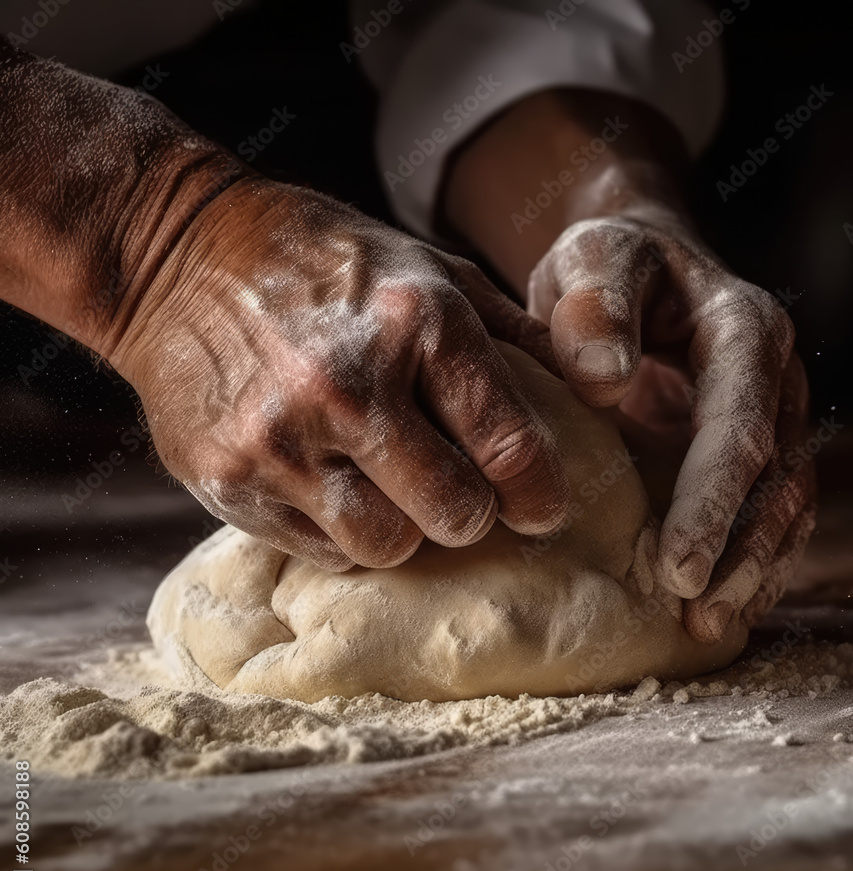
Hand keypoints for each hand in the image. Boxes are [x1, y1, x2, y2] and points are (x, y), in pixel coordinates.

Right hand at [109, 178, 570, 570]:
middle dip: (471, 514)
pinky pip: (321, 550)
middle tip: (462, 498)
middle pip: (455, 513)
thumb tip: (596, 386)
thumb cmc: (320, 261)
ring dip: (405, 530)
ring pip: (387, 545)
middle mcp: (348, 386)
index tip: (541, 509)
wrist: (173, 256)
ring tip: (393, 493)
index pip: (509, 446)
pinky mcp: (229, 479)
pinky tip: (335, 488)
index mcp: (414, 323)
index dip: (539, 493)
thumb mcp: (424, 266)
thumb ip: (511, 331)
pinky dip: (343, 533)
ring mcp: (282, 439)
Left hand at [527, 207, 815, 641]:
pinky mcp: (754, 454)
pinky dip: (749, 563)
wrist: (638, 272)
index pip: (741, 425)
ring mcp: (773, 420)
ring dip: (753, 570)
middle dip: (739, 549)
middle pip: (778, 477)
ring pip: (785, 506)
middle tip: (697, 611)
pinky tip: (715, 607)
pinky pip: (768, 515)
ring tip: (707, 625)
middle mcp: (775, 381)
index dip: (714, 499)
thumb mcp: (594, 258)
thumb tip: (605, 378)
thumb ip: (598, 301)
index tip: (678, 564)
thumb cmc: (610, 269)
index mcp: (745, 331)